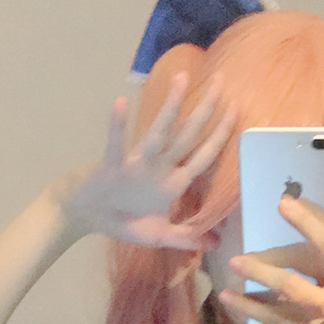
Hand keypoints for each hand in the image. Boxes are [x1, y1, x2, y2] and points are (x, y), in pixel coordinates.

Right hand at [58, 73, 235, 248]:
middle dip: (205, 110)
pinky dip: (118, 126)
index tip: (237, 109)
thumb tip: (216, 243)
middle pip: (187, 136)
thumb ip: (185, 238)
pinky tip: (122, 103)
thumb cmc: (124, 221)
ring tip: (182, 80)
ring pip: (158, 133)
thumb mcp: (158, 236)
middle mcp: (159, 168)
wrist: (87, 216)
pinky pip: (116, 144)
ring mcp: (136, 164)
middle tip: (220, 80)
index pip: (203, 156)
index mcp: (173, 183)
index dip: (220, 135)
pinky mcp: (112, 166)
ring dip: (170, 108)